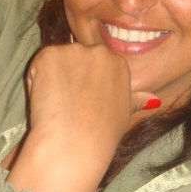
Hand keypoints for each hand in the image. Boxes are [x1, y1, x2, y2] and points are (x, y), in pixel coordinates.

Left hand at [6, 43, 158, 191]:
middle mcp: (97, 51)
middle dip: (68, 77)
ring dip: (51, 79)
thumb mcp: (125, 114)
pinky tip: (46, 100)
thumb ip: (136, 100)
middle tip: (69, 105)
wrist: (75, 141)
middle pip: (75, 59)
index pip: (94, 65)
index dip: (83, 84)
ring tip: (59, 105)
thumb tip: (154, 100)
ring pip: (55, 62)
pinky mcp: (49, 54)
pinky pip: (38, 66)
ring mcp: (73, 51)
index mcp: (117, 62)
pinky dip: (36, 82)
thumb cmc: (102, 134)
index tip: (82, 103)